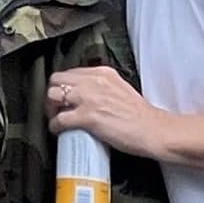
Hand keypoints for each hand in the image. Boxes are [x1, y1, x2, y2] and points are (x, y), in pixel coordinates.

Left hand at [47, 65, 161, 157]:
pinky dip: (55, 126)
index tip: (63, 97)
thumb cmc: (140, 116)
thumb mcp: (120, 89)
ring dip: (50, 109)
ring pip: (53, 96)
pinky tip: (59, 130)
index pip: (70, 72)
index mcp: (103, 73)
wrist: (153, 129)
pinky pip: (59, 119)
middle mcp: (94, 81)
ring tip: (56, 118)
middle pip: (57, 80)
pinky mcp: (88, 117)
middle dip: (52, 94)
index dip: (62, 86)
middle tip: (56, 108)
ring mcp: (90, 98)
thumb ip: (102, 88)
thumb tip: (86, 96)